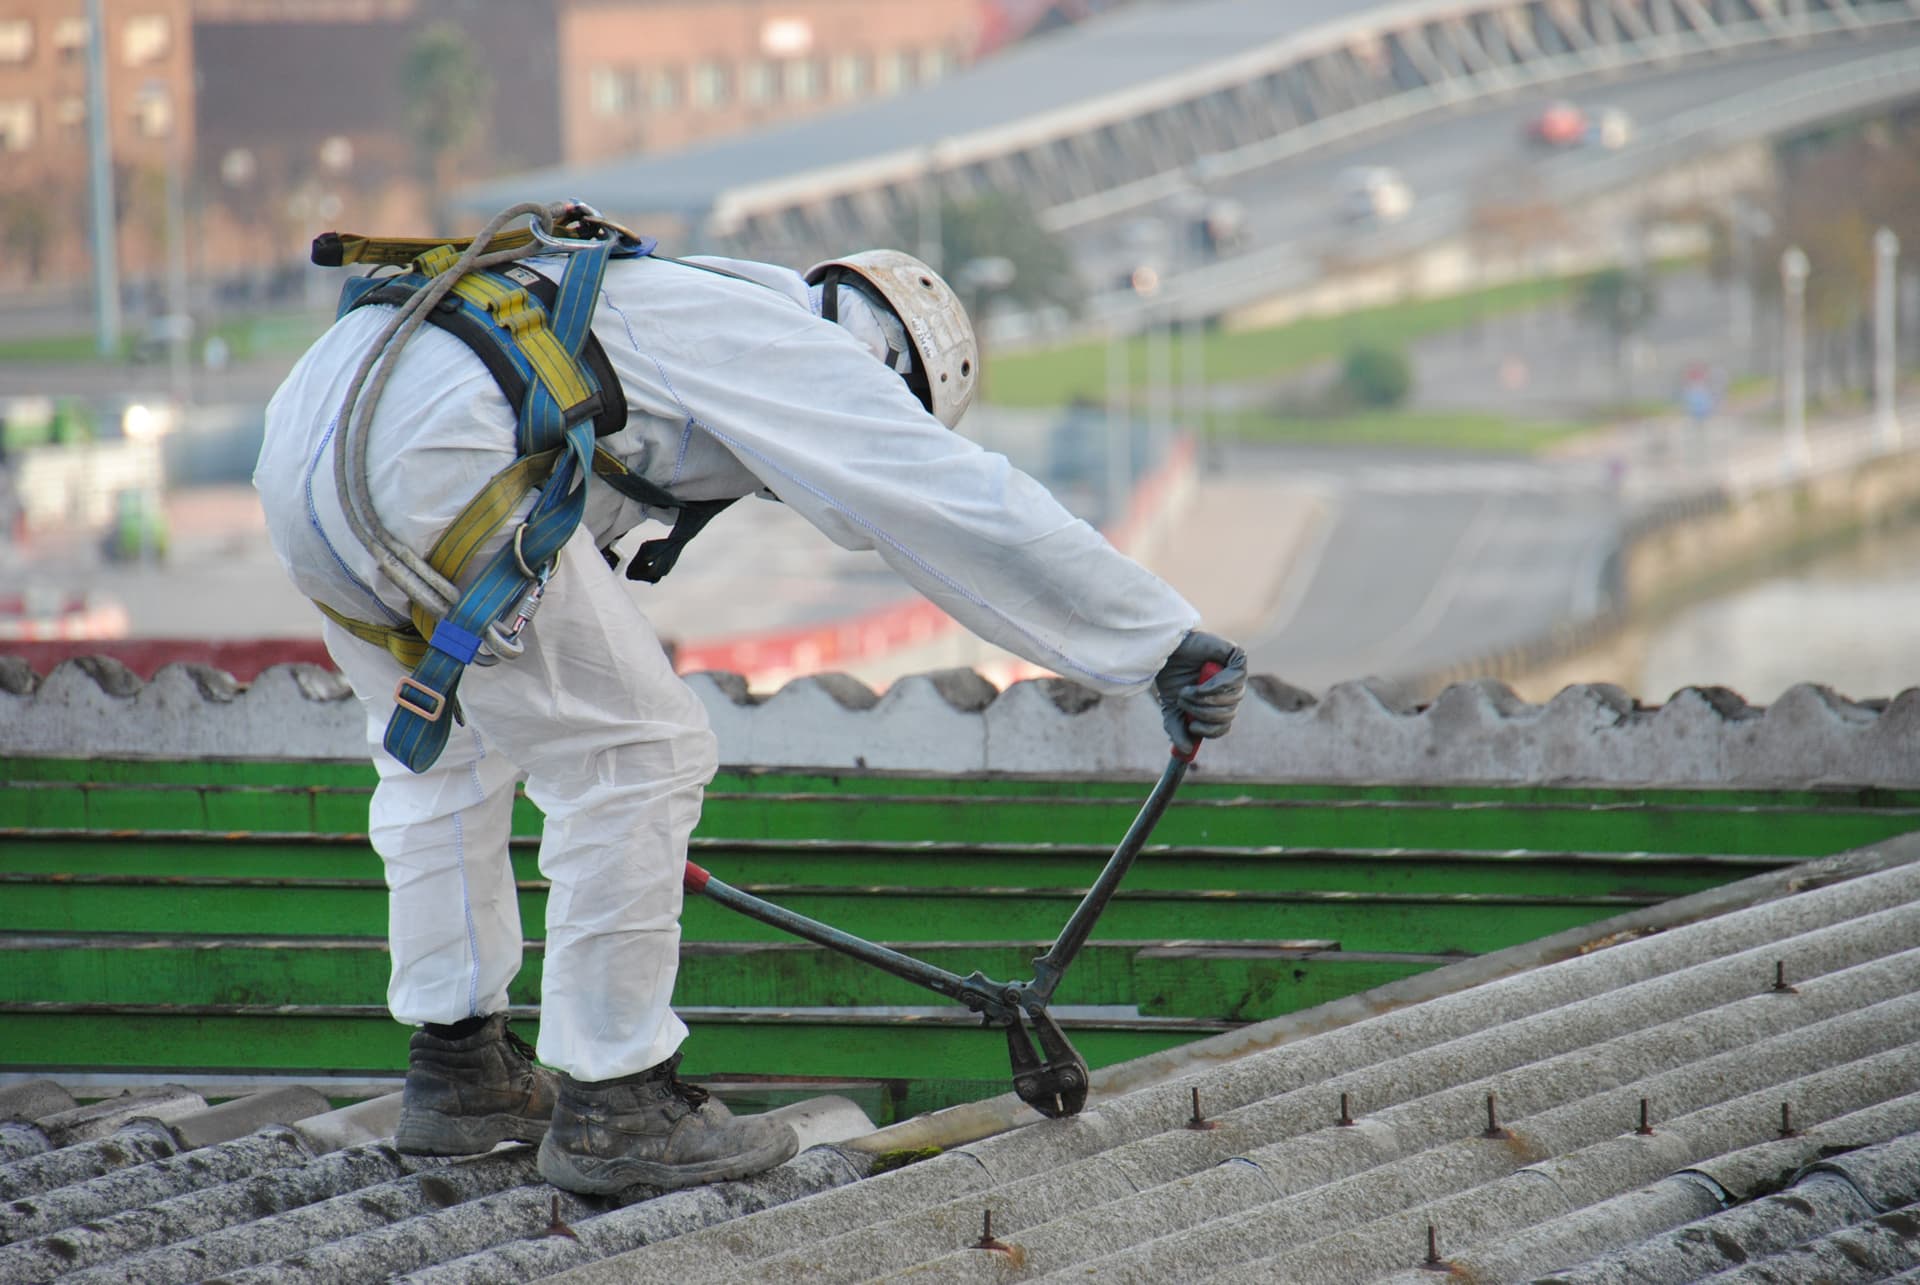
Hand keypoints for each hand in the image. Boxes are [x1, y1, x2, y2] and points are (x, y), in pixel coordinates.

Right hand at [1153, 630, 1248, 755]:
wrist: (1168, 650)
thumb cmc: (1172, 678)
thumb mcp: (1172, 710)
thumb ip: (1178, 731)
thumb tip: (1187, 751)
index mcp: (1218, 706)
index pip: (1223, 727)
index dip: (1209, 731)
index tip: (1193, 728)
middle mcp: (1230, 693)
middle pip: (1227, 715)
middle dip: (1202, 712)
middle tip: (1184, 701)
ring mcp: (1236, 676)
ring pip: (1231, 700)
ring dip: (1205, 698)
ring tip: (1188, 689)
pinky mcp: (1238, 658)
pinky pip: (1235, 680)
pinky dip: (1216, 684)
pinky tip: (1202, 678)